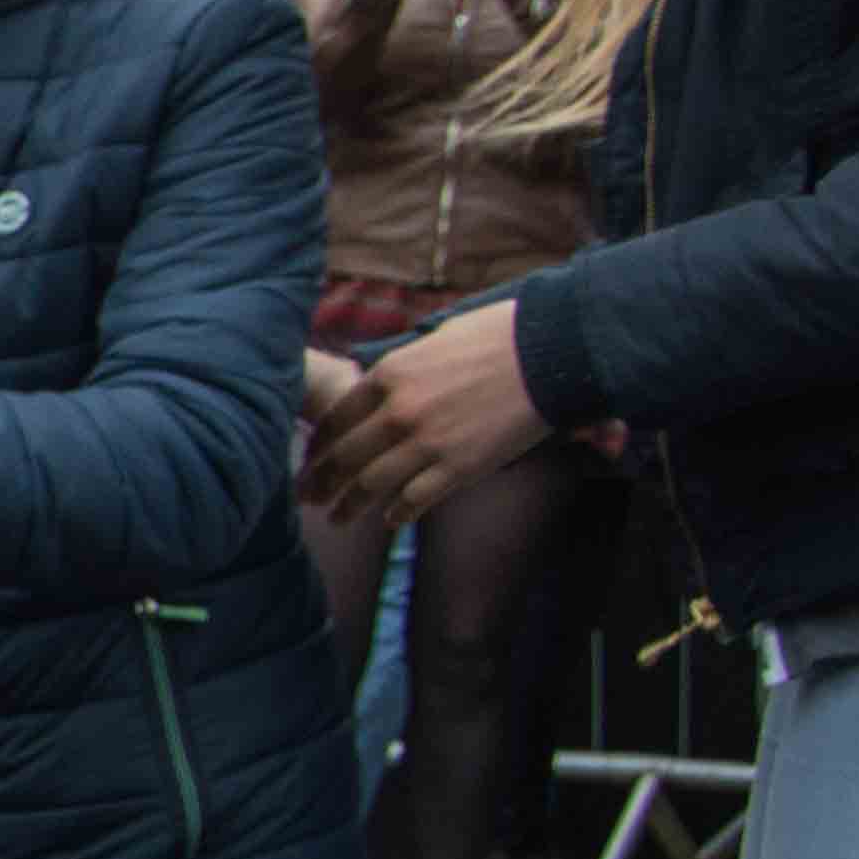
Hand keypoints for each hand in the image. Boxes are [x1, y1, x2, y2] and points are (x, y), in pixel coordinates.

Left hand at [307, 304, 546, 527]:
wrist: (551, 353)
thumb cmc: (498, 337)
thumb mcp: (434, 339)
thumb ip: (402, 367)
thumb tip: (381, 378)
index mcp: (389, 375)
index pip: (337, 418)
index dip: (319, 445)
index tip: (310, 459)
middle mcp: (400, 411)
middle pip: (345, 456)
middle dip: (321, 481)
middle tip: (306, 496)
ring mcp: (428, 442)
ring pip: (372, 484)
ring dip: (349, 505)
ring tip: (335, 518)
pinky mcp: (460, 467)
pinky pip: (416, 499)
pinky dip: (397, 514)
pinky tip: (389, 521)